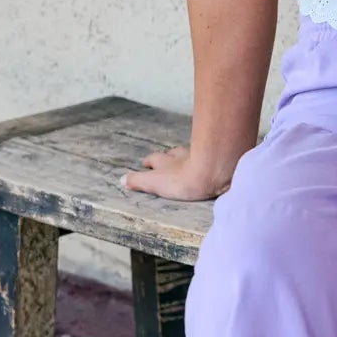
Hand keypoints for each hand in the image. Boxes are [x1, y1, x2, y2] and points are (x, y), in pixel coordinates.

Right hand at [118, 143, 234, 201]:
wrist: (214, 172)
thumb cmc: (183, 180)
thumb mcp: (155, 183)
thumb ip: (138, 181)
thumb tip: (121, 179)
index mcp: (165, 162)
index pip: (154, 159)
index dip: (149, 161)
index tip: (146, 163)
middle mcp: (181, 155)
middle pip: (172, 154)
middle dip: (168, 157)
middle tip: (166, 160)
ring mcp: (200, 155)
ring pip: (190, 153)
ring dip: (186, 157)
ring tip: (186, 161)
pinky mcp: (215, 159)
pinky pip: (209, 157)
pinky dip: (206, 159)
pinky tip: (209, 163)